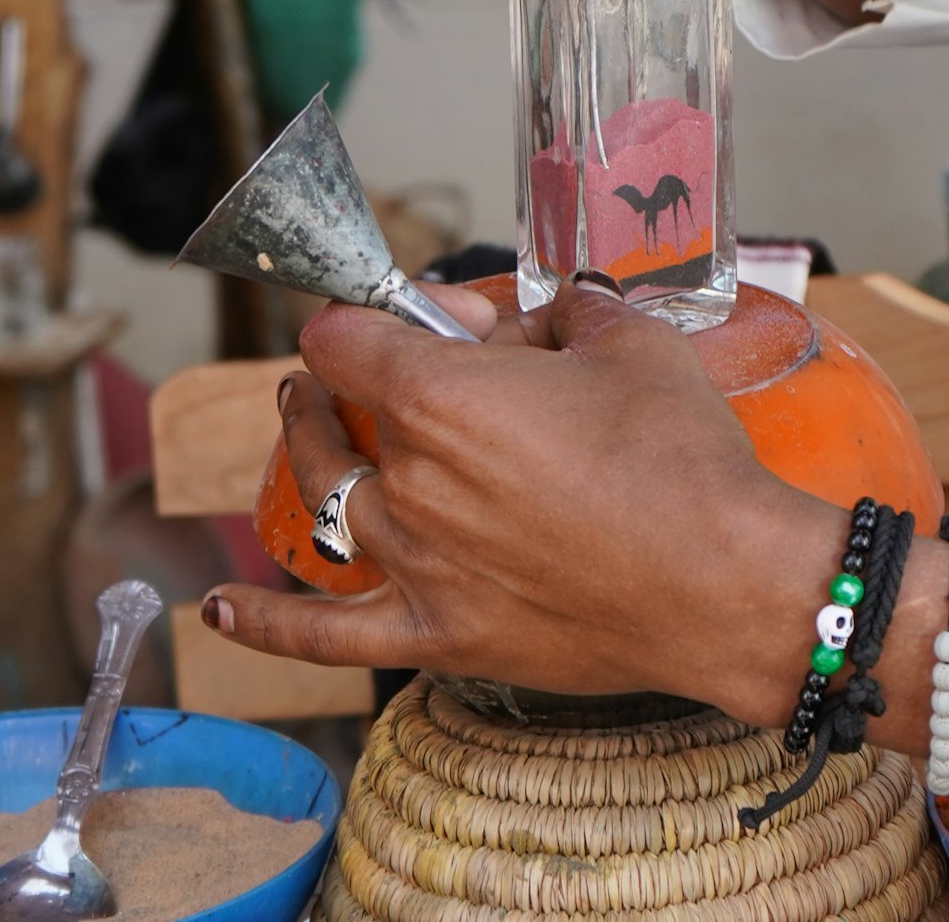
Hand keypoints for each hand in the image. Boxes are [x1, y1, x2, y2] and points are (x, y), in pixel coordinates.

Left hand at [202, 283, 830, 719]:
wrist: (726, 585)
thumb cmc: (683, 459)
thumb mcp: (628, 343)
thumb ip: (559, 313)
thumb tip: (530, 317)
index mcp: (441, 396)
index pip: (347, 337)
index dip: (361, 315)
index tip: (391, 315)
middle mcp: (409, 480)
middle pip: (335, 418)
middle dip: (335, 382)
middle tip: (343, 373)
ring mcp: (415, 565)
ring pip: (327, 505)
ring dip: (311, 461)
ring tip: (310, 433)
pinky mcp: (438, 635)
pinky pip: (327, 635)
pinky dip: (267, 624)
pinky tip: (222, 609)